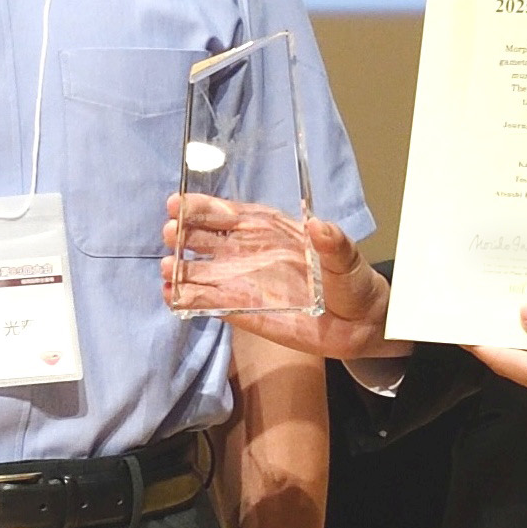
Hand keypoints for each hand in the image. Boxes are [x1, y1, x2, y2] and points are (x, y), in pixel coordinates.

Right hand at [164, 199, 407, 364]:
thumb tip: (318, 226)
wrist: (359, 323)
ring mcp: (243, 283)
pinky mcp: (244, 312)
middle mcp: (248, 253)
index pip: (229, 214)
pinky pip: (211, 304)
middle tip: (170, 233)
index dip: (203, 208)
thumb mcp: (346, 256)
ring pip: (203, 272)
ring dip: (182, 270)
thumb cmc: (351, 280)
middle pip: (207, 239)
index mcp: (268, 230)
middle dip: (185, 234)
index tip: (178, 204)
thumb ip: (332, 242)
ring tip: (167, 268)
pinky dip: (191, 301)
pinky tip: (172, 297)